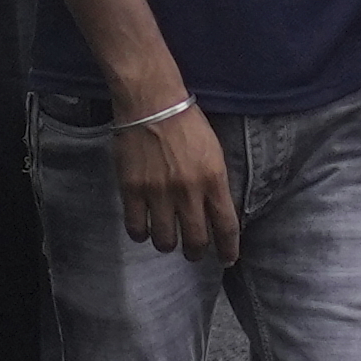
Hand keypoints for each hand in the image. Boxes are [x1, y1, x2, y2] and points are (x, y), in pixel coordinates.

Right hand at [114, 94, 243, 263]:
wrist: (151, 101)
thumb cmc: (186, 122)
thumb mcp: (214, 152)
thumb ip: (215, 184)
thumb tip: (217, 213)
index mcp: (213, 178)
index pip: (226, 226)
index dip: (228, 249)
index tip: (227, 259)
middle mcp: (188, 191)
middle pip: (196, 241)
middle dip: (196, 252)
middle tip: (193, 251)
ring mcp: (158, 192)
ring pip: (165, 241)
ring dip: (168, 244)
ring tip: (167, 239)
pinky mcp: (132, 190)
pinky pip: (136, 228)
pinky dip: (141, 234)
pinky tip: (144, 229)